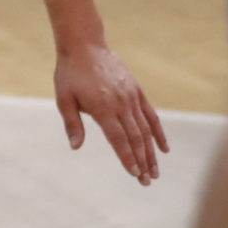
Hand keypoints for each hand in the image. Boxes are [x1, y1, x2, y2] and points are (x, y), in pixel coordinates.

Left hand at [53, 40, 168, 183]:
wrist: (85, 46)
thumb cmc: (70, 73)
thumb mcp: (63, 98)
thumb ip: (72, 123)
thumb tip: (75, 147)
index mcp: (103, 108)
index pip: (119, 139)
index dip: (127, 158)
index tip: (135, 174)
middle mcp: (121, 104)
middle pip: (135, 138)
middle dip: (142, 162)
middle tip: (147, 181)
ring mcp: (132, 97)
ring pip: (145, 130)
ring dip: (151, 153)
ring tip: (155, 172)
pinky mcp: (137, 91)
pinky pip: (151, 115)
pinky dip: (158, 133)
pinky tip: (164, 148)